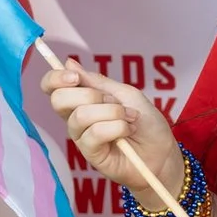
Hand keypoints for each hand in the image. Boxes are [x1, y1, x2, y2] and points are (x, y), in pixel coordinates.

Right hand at [44, 66, 182, 198]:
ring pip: (81, 116)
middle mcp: (76, 118)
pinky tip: (128, 131)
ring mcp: (81, 137)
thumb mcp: (126, 94)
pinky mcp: (90, 153)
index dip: (55, 78)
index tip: (75, 77)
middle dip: (91, 95)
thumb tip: (69, 62)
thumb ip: (97, 81)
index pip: (52, 87)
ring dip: (113, 112)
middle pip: (59, 100)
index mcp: (81, 101)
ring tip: (130, 118)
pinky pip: (95, 133)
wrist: (163, 151)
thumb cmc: (146, 123)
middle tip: (115, 102)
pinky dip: (118, 127)